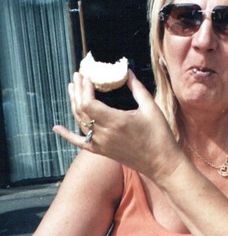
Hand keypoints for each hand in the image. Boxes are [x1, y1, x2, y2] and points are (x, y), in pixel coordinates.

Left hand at [53, 70, 182, 178]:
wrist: (162, 163)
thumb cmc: (160, 135)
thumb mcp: (151, 108)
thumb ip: (137, 89)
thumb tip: (128, 72)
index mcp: (116, 121)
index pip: (89, 103)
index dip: (84, 88)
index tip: (86, 76)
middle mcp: (105, 133)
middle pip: (81, 109)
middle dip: (77, 91)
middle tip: (77, 76)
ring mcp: (101, 144)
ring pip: (79, 121)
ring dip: (74, 104)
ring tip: (72, 89)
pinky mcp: (102, 151)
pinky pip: (79, 142)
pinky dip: (67, 135)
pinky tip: (57, 128)